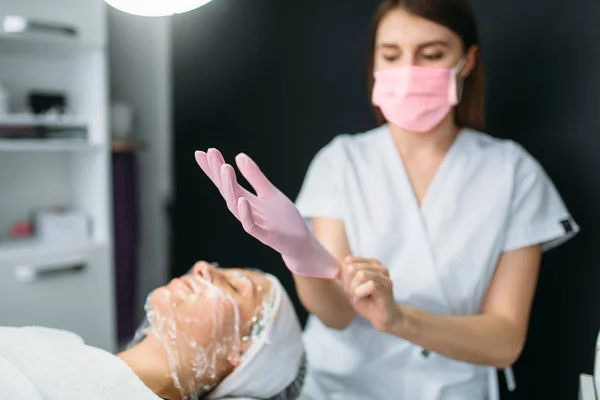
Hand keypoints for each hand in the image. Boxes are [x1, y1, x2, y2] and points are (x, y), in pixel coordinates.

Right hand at [194, 148, 337, 278]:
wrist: (301, 243)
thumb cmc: (284, 220)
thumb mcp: (270, 192)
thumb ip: (255, 177)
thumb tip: (239, 155)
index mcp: (245, 200)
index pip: (225, 183)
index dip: (213, 169)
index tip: (201, 153)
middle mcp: (245, 211)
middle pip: (227, 191)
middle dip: (217, 173)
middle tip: (211, 153)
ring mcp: (254, 224)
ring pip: (235, 206)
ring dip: (230, 187)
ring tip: (225, 168)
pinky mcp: (265, 236)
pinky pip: (251, 226)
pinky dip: (245, 213)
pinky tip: (242, 199)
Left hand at [340, 256, 400, 332]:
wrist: (383, 318)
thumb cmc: (367, 302)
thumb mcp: (350, 287)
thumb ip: (344, 276)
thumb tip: (334, 268)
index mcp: (369, 263)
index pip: (348, 260)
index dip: (344, 276)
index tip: (350, 287)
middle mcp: (378, 266)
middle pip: (353, 267)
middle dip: (349, 283)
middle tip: (355, 294)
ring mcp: (384, 276)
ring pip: (361, 275)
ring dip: (355, 289)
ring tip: (359, 297)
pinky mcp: (387, 286)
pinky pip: (370, 285)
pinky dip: (361, 293)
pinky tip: (363, 299)